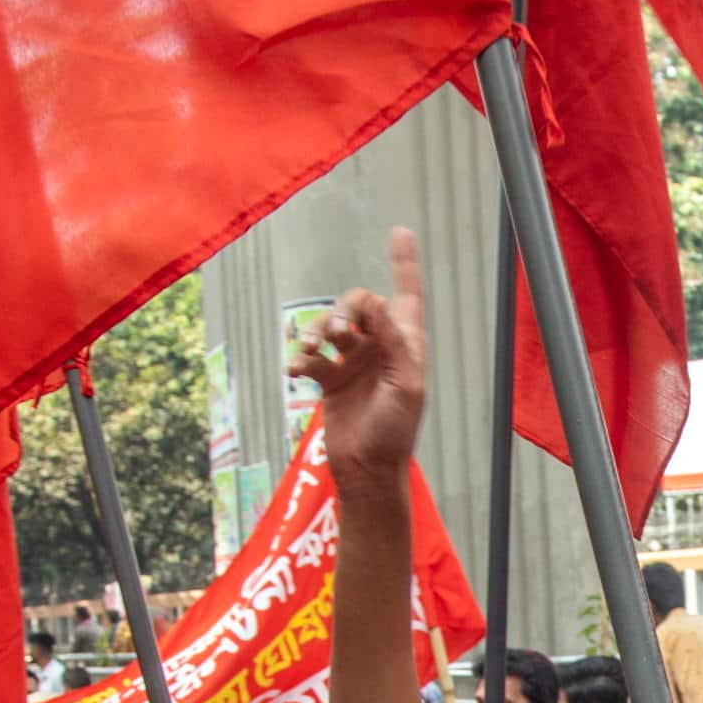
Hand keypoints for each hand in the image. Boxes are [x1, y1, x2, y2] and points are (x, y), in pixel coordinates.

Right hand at [292, 227, 429, 488]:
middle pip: (358, 305)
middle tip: (340, 332)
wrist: (368, 470)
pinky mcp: (330, 379)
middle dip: (345, 311)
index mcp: (407, 344)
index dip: (404, 263)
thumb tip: (376, 302)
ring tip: (309, 351)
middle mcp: (380, 347)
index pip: (406, 295)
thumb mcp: (404, 384)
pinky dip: (301, 359)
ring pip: (328, 327)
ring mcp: (353, 362)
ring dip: (316, 332)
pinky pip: (311, 357)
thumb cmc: (395, 431)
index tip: (400, 231)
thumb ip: (391, 342)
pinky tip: (296, 371)